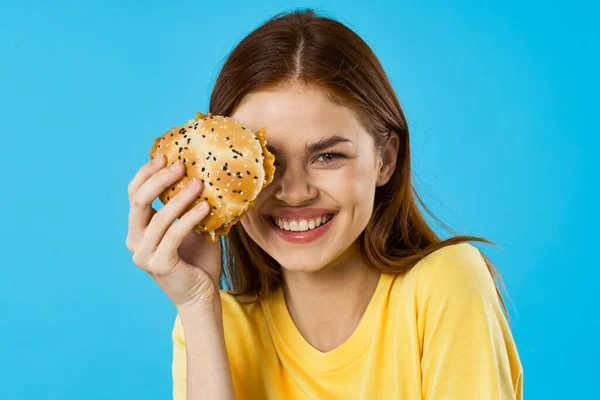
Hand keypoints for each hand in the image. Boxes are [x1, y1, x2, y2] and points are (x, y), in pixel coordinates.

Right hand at [125, 155, 222, 308]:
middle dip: (159, 179)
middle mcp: (134, 240)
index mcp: (138, 229)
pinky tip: (206, 207)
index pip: (134, 194)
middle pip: (138, 201)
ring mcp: (143, 254)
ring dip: (180, 197)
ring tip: (199, 183)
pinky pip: (173, 235)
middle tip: (181, 165)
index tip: (166, 156)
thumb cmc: (198, 259)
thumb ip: (189, 204)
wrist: (202, 295)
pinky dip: (189, 218)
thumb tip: (204, 171)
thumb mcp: (192, 226)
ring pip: (158, 217)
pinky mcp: (158, 264)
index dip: (146, 173)